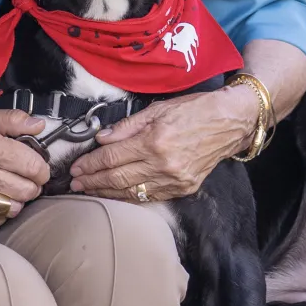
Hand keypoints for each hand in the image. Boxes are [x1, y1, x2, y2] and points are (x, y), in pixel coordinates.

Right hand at [0, 110, 50, 225]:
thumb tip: (39, 125)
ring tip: (12, 188)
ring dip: (18, 200)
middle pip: (27, 191)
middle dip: (33, 185)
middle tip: (27, 178)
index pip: (33, 166)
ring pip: (13, 208)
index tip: (39, 167)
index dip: (42, 168)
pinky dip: (1, 211)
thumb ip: (14, 120)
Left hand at [68, 86, 259, 200]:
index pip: (112, 157)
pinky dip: (130, 197)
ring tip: (90, 191)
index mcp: (154, 141)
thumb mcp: (159, 109)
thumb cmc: (196, 109)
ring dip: (106, 193)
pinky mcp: (183, 188)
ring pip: (131, 192)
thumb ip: (128, 126)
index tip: (76, 167)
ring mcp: (174, 179)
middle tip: (75, 183)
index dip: (91, 163)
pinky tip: (117, 194)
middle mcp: (163, 164)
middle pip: (117, 178)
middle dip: (92, 181)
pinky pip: (150, 197)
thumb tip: (102, 138)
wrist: (230, 122)